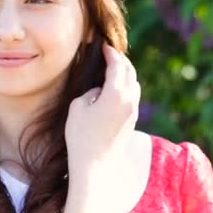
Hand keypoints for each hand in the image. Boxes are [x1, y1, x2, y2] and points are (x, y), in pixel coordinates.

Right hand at [64, 43, 140, 181]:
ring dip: (125, 74)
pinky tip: (115, 89)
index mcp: (115, 94)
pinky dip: (126, 87)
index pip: (117, 66)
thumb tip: (100, 92)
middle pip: (130, 73)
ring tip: (114, 70)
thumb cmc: (81, 136)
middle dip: (121, 61)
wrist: (95, 165)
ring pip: (134, 85)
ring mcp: (132, 112)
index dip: (111, 54)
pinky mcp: (131, 122)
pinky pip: (132, 97)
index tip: (104, 47)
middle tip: (111, 54)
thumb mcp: (78, 107)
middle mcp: (129, 101)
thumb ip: (91, 92)